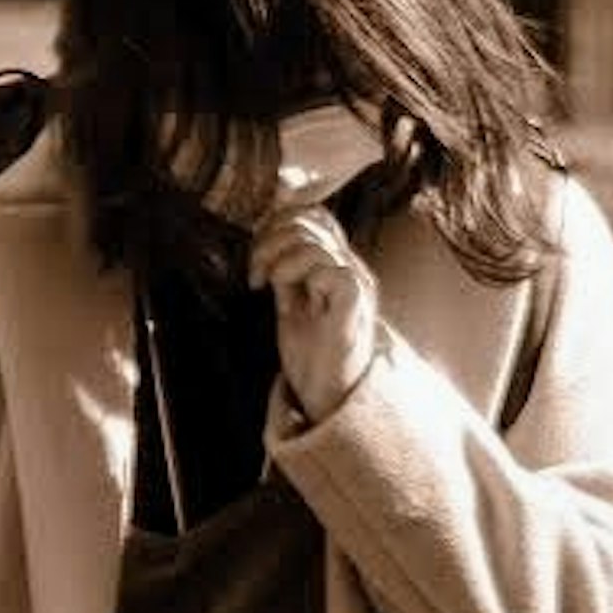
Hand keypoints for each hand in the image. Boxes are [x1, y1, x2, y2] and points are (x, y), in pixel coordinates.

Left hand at [249, 196, 379, 424]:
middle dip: (268, 242)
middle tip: (255, 277)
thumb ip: (283, 266)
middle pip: (308, 222)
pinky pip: (327, 269)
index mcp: (338, 263)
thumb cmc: (311, 355)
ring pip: (313, 243)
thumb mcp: (290, 300)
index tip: (256, 256)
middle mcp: (352, 267)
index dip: (278, 222)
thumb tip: (263, 228)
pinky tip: (292, 303)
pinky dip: (299, 278)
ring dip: (278, 262)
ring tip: (269, 289)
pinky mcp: (355, 304)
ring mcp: (357, 284)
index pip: (313, 214)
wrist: (329, 398)